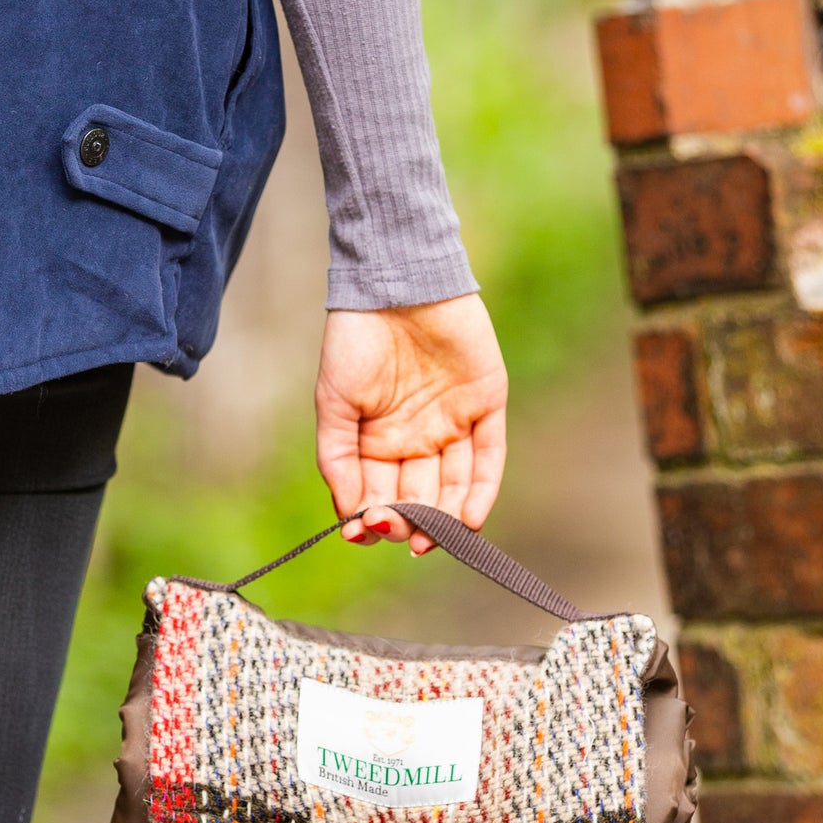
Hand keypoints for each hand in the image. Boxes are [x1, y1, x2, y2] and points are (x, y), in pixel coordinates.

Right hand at [314, 295, 507, 554]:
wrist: (393, 284)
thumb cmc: (355, 340)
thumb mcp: (333, 404)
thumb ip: (339, 460)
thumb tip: (349, 517)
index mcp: (379, 441)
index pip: (380, 495)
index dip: (374, 518)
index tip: (364, 531)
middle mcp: (418, 439)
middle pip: (419, 497)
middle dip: (408, 521)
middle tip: (398, 530)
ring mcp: (454, 423)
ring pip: (454, 485)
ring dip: (444, 518)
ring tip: (431, 539)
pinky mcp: (486, 405)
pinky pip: (488, 457)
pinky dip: (480, 490)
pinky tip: (467, 519)